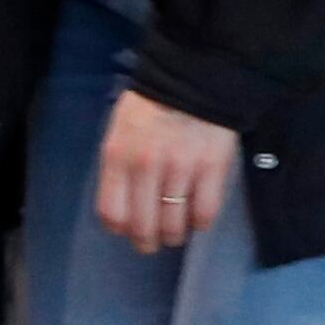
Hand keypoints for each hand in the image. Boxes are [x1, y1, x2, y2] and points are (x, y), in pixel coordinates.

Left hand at [92, 90, 239, 257]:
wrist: (192, 80)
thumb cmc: (150, 107)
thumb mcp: (119, 132)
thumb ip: (118, 167)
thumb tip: (121, 204)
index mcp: (118, 157)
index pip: (112, 212)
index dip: (120, 229)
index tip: (127, 231)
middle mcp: (146, 167)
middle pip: (143, 225)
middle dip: (146, 242)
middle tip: (152, 244)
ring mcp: (181, 169)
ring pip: (174, 223)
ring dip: (174, 235)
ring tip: (175, 233)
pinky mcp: (213, 169)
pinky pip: (205, 212)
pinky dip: (201, 222)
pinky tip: (198, 219)